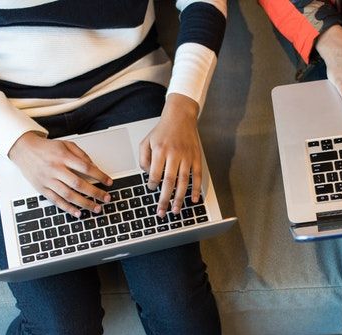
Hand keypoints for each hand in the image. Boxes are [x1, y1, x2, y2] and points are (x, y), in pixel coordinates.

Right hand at [8, 132, 111, 216]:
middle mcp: (55, 169)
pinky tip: (78, 213)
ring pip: (68, 195)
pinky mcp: (42, 189)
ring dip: (84, 203)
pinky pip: (56, 201)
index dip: (100, 176)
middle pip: (79, 184)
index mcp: (63, 156)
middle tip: (106, 198)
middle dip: (95, 193)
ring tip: (96, 208)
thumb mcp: (65, 144)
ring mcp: (48, 180)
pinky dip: (68, 208)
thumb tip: (94, 167)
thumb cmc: (47, 148)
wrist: (23, 149)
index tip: (109, 182)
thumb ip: (81, 155)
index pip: (86, 168)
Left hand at [139, 93, 201, 216]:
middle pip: (169, 181)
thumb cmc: (162, 130)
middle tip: (161, 212)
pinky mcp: (196, 157)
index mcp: (160, 150)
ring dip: (179, 198)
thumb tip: (148, 175)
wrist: (181, 116)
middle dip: (164, 199)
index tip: (151, 188)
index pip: (155, 173)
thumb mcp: (146, 141)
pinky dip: (196, 189)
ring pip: (183, 182)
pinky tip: (193, 199)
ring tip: (175, 210)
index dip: (152, 184)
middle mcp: (174, 154)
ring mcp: (187, 157)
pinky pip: (197, 176)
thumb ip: (143, 159)